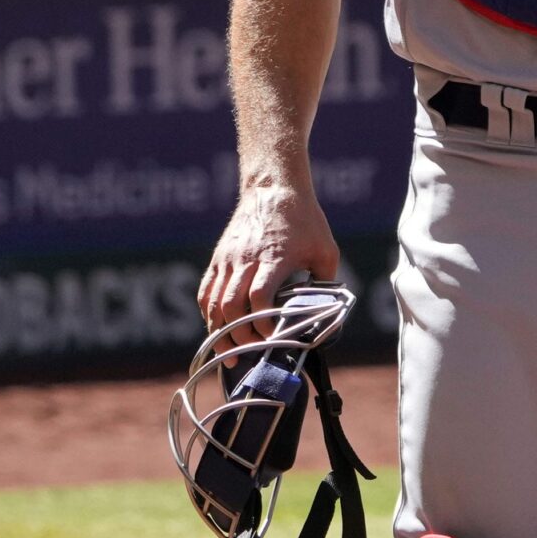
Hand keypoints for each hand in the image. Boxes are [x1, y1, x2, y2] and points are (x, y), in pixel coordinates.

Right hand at [197, 181, 339, 339]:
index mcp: (274, 257)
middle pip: (232, 305)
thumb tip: (330, 314)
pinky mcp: (219, 257)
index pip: (259, 297)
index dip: (262, 322)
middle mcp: (246, 259)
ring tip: (229, 351)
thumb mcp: (325, 249)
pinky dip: (209, 313)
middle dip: (239, 335)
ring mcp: (228, 258)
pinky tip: (218, 328)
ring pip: (213, 302)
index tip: (272, 337)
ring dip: (219, 331)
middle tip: (251, 350)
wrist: (273, 187)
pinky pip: (206, 291)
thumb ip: (326, 282)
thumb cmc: (304, 219)